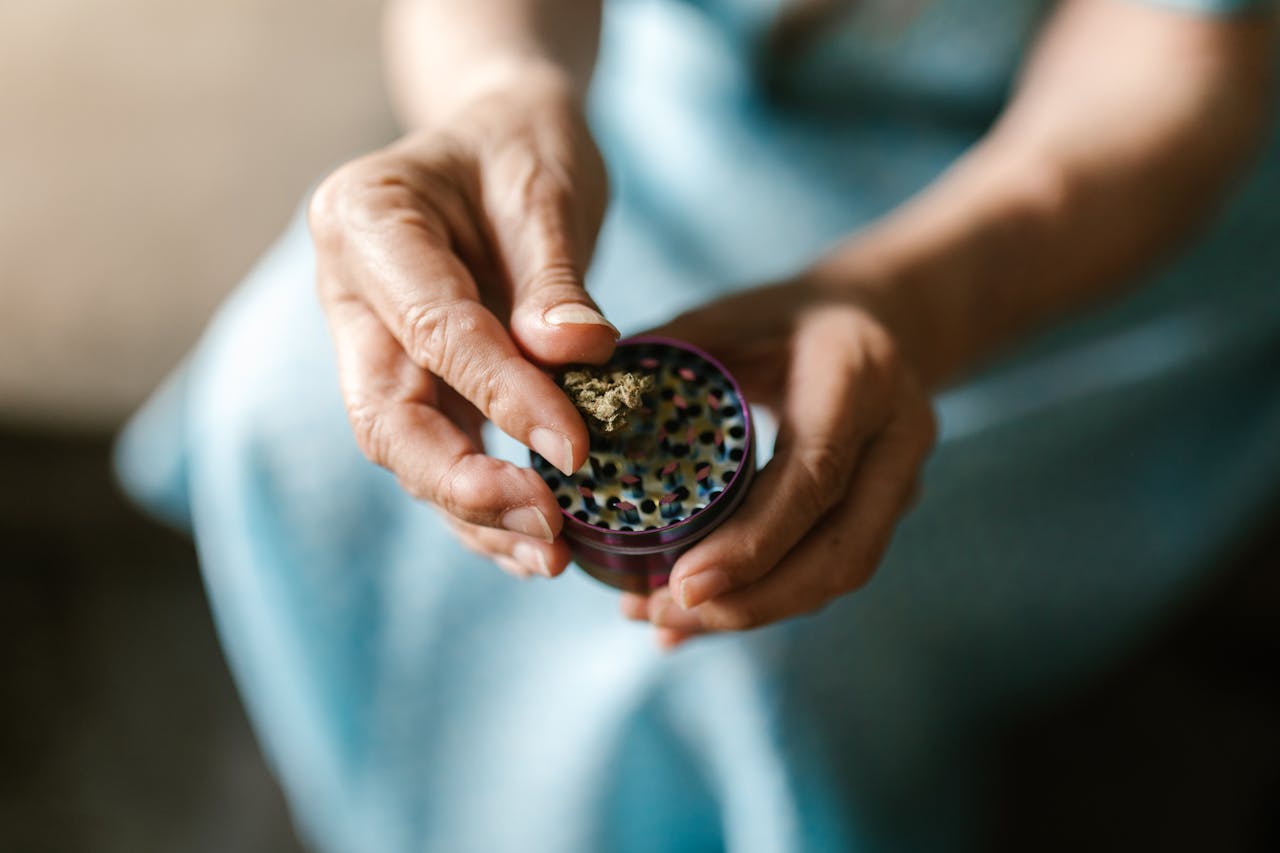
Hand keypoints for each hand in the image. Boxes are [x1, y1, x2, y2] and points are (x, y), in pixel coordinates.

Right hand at [309, 72, 614, 579]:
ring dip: (474, 511)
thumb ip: (553, 276)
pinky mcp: (408, 377)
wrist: (499, 135)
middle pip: (385, 415)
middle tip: (550, 528)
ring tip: (550, 556)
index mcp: (364, 219)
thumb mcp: (545, 185)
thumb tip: (576, 355)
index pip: (434, 329)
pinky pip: (436, 449)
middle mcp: (350, 292)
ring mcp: (370, 341)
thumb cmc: (522, 145)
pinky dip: (480, 501)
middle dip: (464, 484)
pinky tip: (533, 543)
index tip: (578, 453)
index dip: (505, 398)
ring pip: (405, 449)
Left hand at [620, 281, 936, 646]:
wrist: (878, 319)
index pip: (813, 475)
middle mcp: (896, 435)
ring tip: (664, 620)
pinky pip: (831, 571)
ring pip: (841, 573)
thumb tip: (575, 405)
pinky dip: (764, 601)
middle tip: (661, 614)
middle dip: (751, 600)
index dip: (753, 541)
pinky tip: (697, 618)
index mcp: (856, 374)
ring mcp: (902, 480)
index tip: (683, 584)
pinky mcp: (887, 511)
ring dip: (754, 610)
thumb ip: (663, 355)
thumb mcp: (726, 314)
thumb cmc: (783, 316)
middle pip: (838, 551)